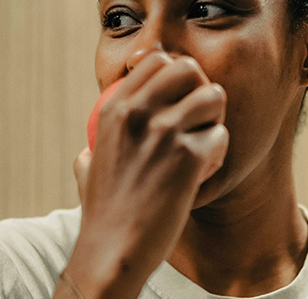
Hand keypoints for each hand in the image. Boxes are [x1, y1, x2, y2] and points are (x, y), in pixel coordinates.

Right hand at [58, 52, 228, 298]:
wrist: (114, 249)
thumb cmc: (103, 211)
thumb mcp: (87, 167)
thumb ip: (92, 147)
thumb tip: (89, 149)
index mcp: (115, 107)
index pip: (156, 59)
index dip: (175, 74)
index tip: (177, 97)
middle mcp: (139, 112)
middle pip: (189, 68)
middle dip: (199, 88)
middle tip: (197, 116)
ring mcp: (164, 132)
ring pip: (213, 96)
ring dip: (214, 119)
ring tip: (203, 141)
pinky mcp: (189, 157)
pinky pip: (220, 136)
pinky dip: (217, 153)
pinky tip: (204, 170)